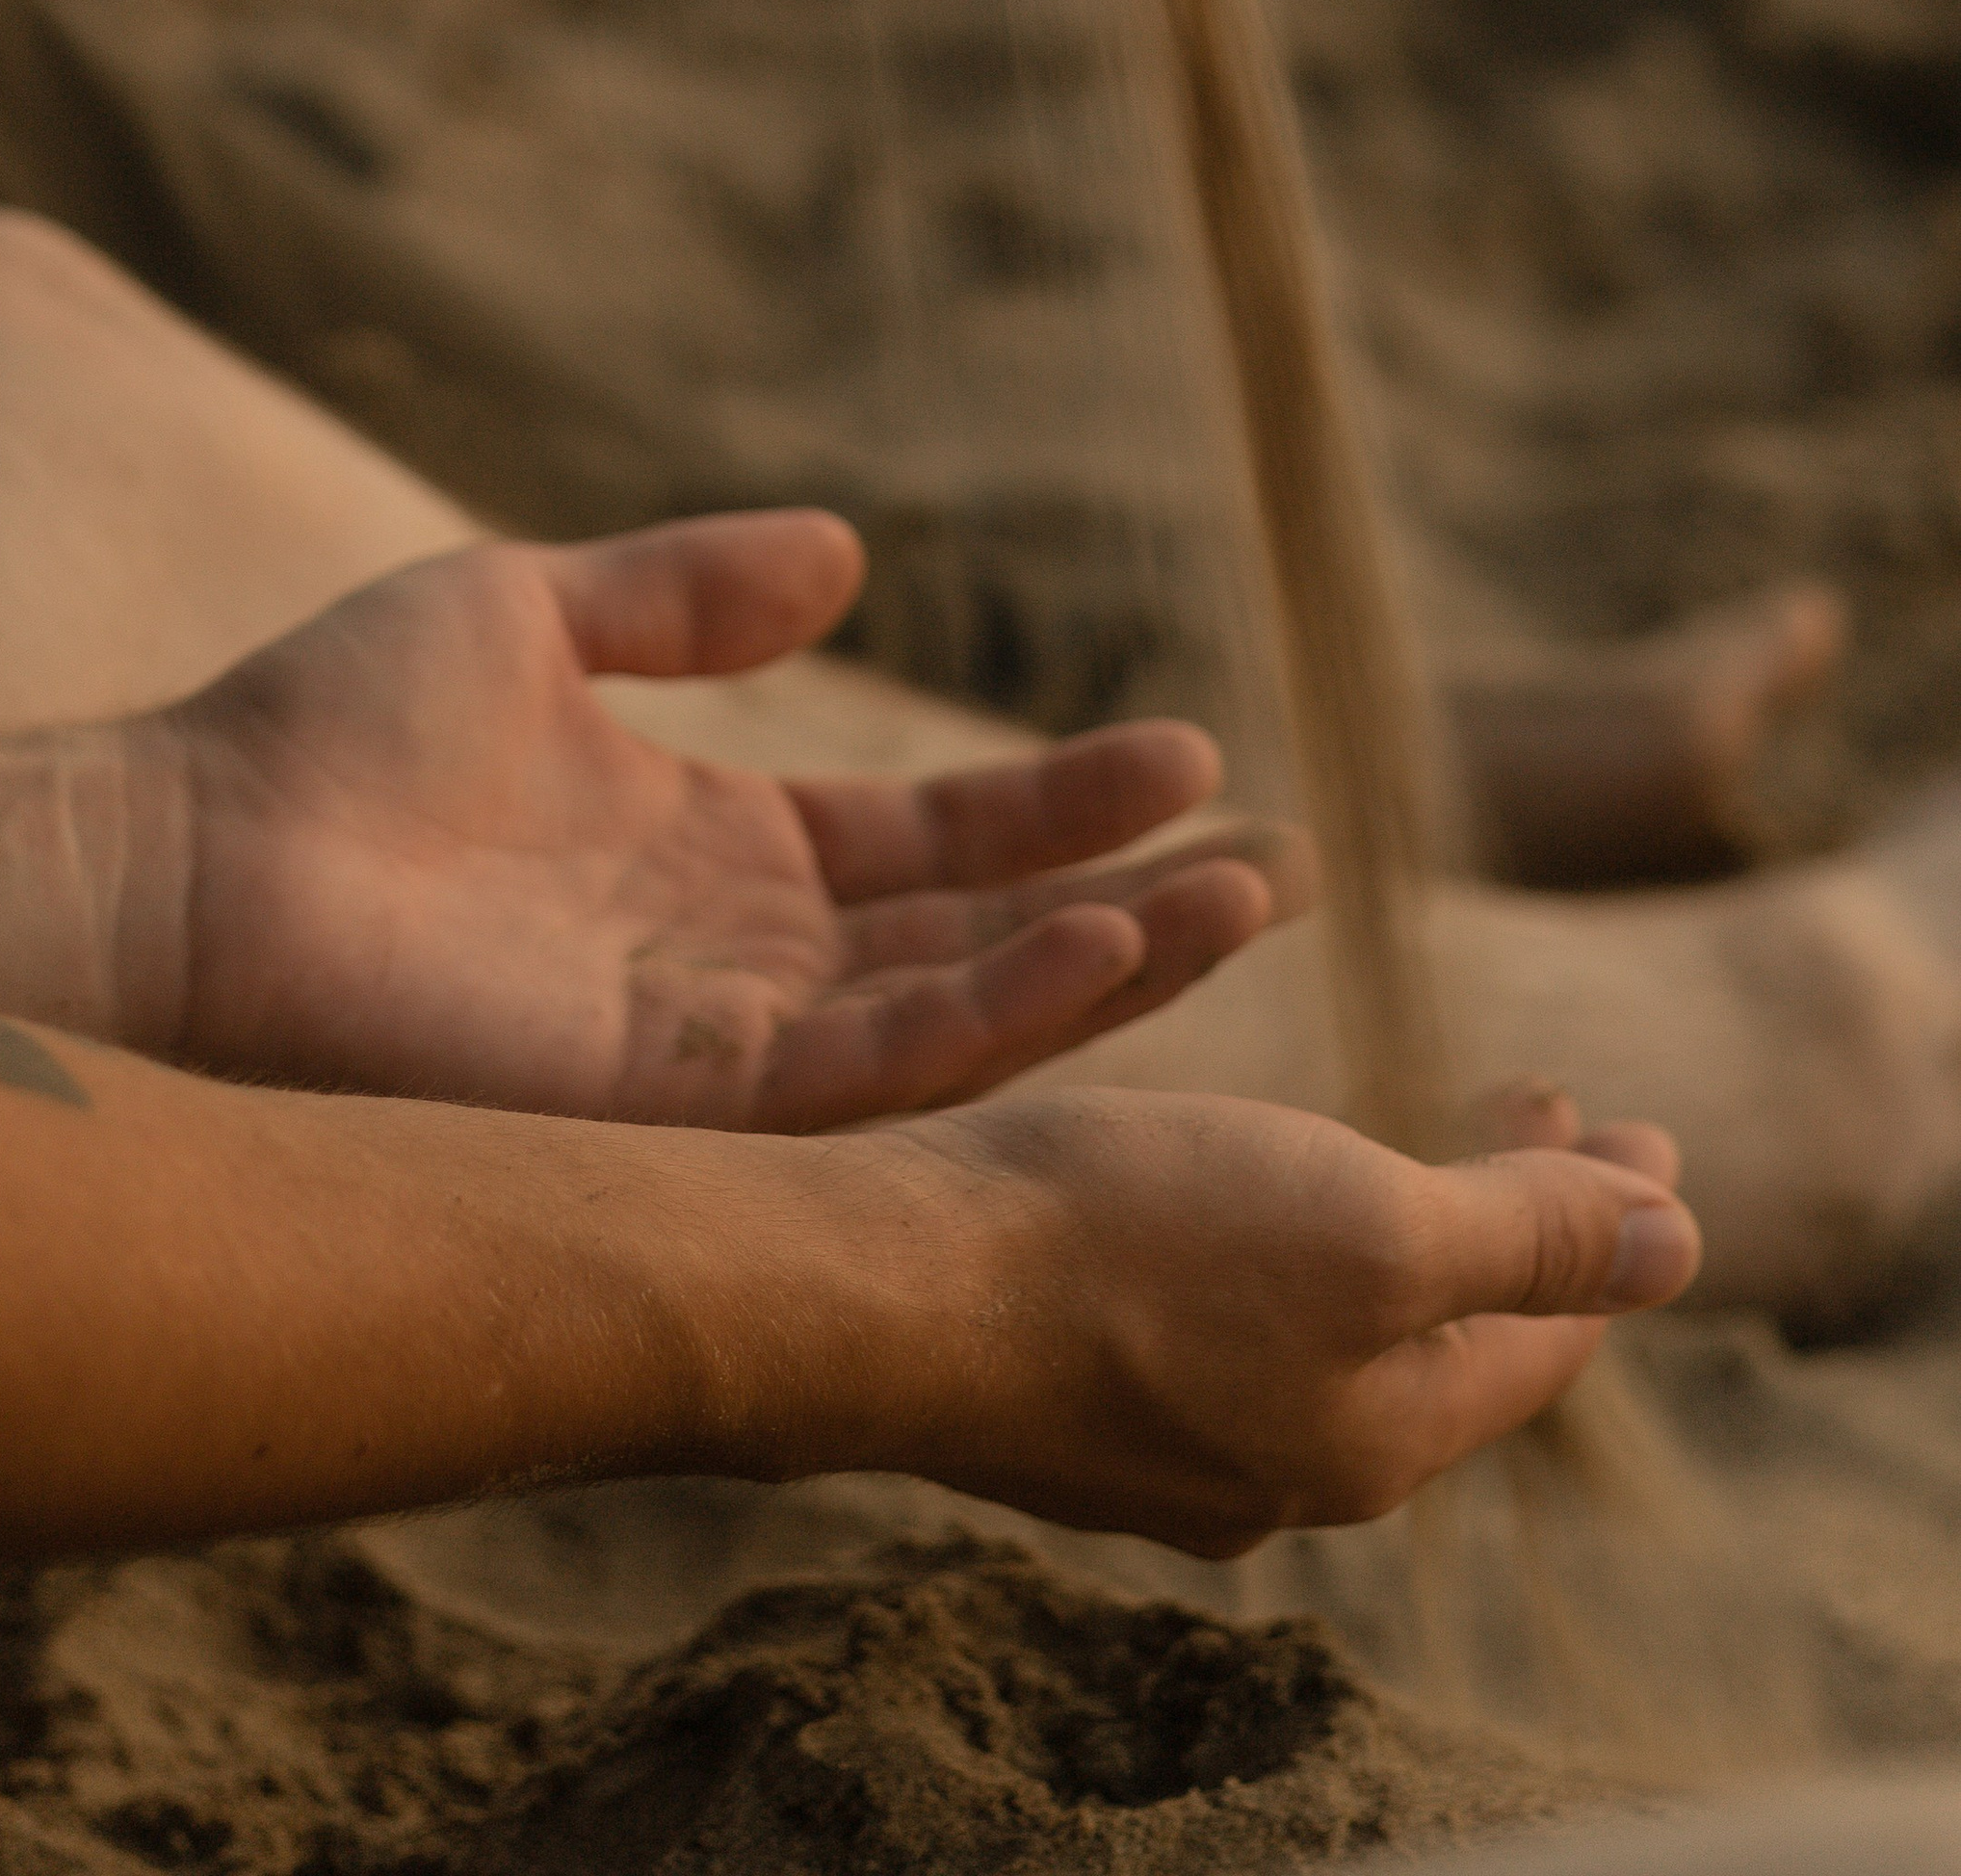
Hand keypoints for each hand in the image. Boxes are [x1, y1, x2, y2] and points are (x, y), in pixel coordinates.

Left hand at [127, 512, 1293, 1123]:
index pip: (926, 842)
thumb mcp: (531, 613)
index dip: (1056, 803)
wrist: (185, 862)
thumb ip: (686, 592)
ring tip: (1240, 894)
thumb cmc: (323, 739)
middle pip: (974, 937)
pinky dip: (998, 1013)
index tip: (1185, 748)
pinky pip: (875, 1071)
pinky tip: (1101, 947)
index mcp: (708, 856)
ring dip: (1104, 963)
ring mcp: (712, 1046)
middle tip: (1272, 858)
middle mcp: (732, 966)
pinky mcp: (678, 1102)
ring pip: (959, 1019)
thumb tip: (846, 547)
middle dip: (1128, 902)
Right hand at [847, 1088, 1702, 1552]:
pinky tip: (1224, 1187)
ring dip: (1383, 1229)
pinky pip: (1215, 1322)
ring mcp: (1162, 1446)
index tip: (1638, 1119)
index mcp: (1379, 1437)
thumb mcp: (1372, 1225)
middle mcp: (1281, 1468)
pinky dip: (1269, 1240)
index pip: (1541, 1339)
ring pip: (1321, 1336)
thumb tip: (1684, 1242)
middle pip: (1438, 1342)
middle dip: (1502, 1218)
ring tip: (1390, 1141)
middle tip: (1540, 1100)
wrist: (885, 1294)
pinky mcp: (1063, 1392)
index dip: (1604, 1221)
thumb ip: (1527, 1237)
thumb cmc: (1130, 1247)